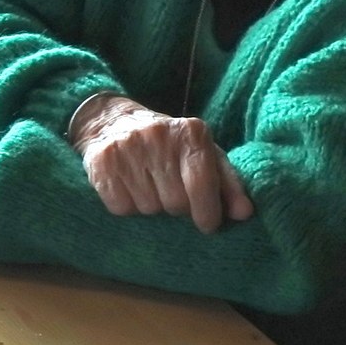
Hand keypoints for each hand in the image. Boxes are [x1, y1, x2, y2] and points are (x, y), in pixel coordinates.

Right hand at [71, 95, 255, 232]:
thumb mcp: (203, 155)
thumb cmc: (168, 146)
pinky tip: (127, 188)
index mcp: (191, 132)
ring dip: (151, 207)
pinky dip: (126, 206)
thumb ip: (228, 184)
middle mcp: (158, 135)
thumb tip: (244, 214)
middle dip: (177, 207)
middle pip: (176, 202)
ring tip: (148, 186)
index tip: (207, 224)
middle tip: (170, 194)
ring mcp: (127, 148)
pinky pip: (120, 207)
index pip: (203, 183)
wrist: (112, 121)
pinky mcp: (101, 162)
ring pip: (148, 208)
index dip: (208, 211)